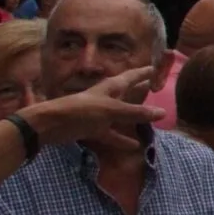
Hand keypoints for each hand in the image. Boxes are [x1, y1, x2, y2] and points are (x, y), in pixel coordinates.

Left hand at [20, 65, 159, 144]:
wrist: (50, 125)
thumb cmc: (81, 110)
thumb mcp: (111, 110)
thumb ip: (135, 112)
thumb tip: (162, 112)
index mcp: (111, 87)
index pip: (131, 76)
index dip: (144, 72)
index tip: (156, 69)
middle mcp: (107, 98)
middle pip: (127, 93)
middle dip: (140, 90)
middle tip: (155, 88)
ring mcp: (100, 114)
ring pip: (121, 114)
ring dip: (133, 116)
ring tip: (150, 119)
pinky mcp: (93, 129)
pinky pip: (112, 134)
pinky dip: (122, 139)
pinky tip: (134, 145)